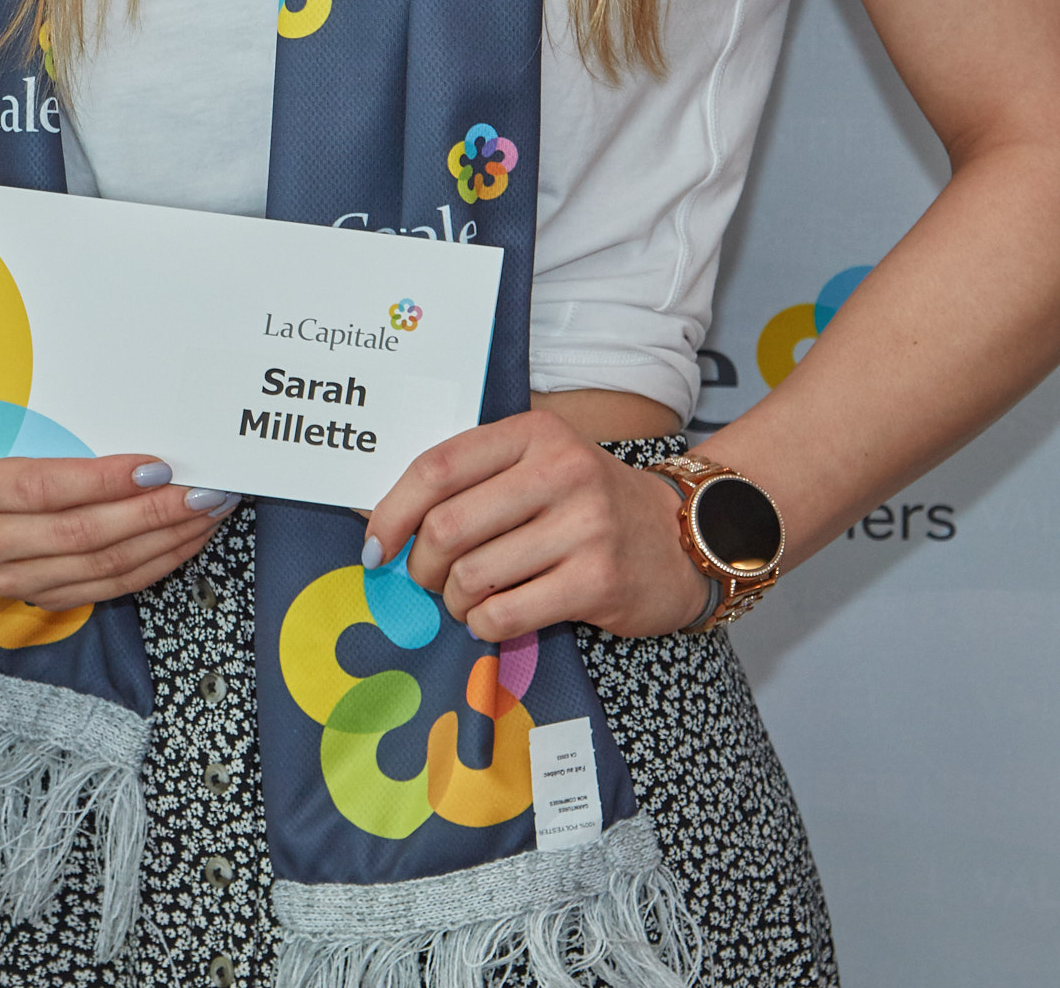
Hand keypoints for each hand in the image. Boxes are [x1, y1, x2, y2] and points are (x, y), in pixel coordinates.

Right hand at [0, 451, 232, 609]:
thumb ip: (51, 429)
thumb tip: (136, 424)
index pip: (45, 490)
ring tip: (204, 512)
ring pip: (101, 568)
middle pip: (82, 535)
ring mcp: (7, 580)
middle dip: (153, 513)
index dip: (105, 481)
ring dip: (164, 541)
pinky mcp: (37, 597)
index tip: (157, 465)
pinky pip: (106, 588)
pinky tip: (182, 540)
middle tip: (202, 491)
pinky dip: (152, 564)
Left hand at [360, 411, 711, 641]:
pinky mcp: (598, 581)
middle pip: (447, 527)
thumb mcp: (537, 465)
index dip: (391, 512)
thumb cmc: (587, 503)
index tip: (375, 545)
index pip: (437, 468)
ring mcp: (584, 527)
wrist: (684, 536)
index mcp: (534, 434)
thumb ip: (472, 481)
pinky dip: (484, 625)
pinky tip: (492, 618)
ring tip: (465, 600)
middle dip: (420, 565)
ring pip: (472, 576)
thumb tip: (382, 525)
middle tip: (424, 580)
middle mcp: (560, 472)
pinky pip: (506, 614)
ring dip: (453, 600)